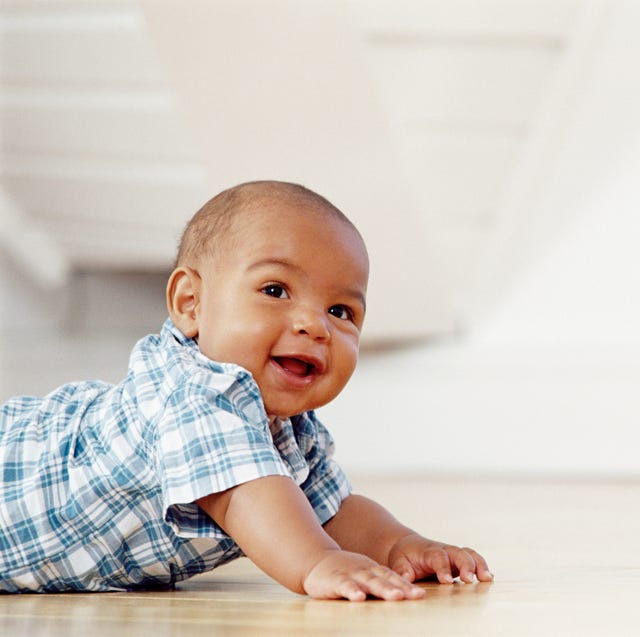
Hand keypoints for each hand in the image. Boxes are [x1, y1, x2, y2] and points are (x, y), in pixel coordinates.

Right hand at [303, 549, 425, 600]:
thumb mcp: (364, 573)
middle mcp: (364, 570)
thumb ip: (380, 582)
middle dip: (400, 587)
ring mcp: (350, 574)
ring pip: (368, 581)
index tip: (420, 595)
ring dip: (382, 588)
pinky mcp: (335, 580)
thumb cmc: (344, 571)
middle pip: (384, 579)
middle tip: (415, 596)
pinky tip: (359, 598)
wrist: (316, 559)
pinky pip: (344, 586)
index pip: (392, 577)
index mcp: (372, 569)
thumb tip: (403, 595)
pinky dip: (352, 591)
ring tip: (396, 597)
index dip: (406, 586)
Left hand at [388, 534, 493, 583]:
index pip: (437, 556)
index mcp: (427, 551)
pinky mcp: (459, 562)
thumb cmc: (404, 556)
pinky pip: (474, 560)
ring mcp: (453, 555)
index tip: (446, 580)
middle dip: (465, 565)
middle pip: (457, 552)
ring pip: (468, 554)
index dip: (442, 567)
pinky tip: (488, 579)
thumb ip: (402, 570)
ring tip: (487, 578)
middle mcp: (443, 550)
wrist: (408, 546)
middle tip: (469, 579)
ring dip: (478, 565)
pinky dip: (482, 567)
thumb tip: (406, 579)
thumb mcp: (398, 562)